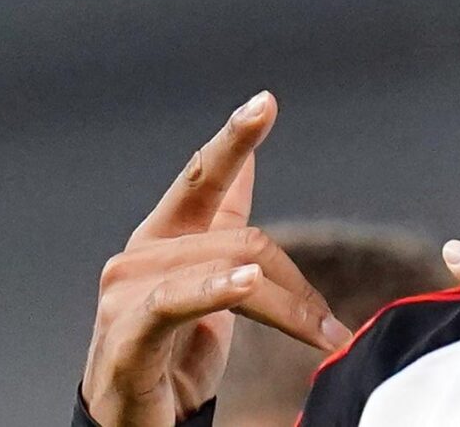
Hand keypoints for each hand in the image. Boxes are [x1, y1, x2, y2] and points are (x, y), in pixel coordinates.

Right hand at [80, 92, 351, 426]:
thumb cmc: (170, 357)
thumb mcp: (205, 284)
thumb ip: (221, 224)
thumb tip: (246, 163)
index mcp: (160, 239)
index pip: (202, 178)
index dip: (234, 139)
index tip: (265, 102)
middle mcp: (138, 258)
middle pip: (246, 241)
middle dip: (298, 286)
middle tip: (332, 328)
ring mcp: (126, 297)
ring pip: (233, 271)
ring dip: (289, 309)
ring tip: (324, 333)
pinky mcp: (127, 338)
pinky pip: (176, 305)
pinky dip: (214, 292)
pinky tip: (244, 283)